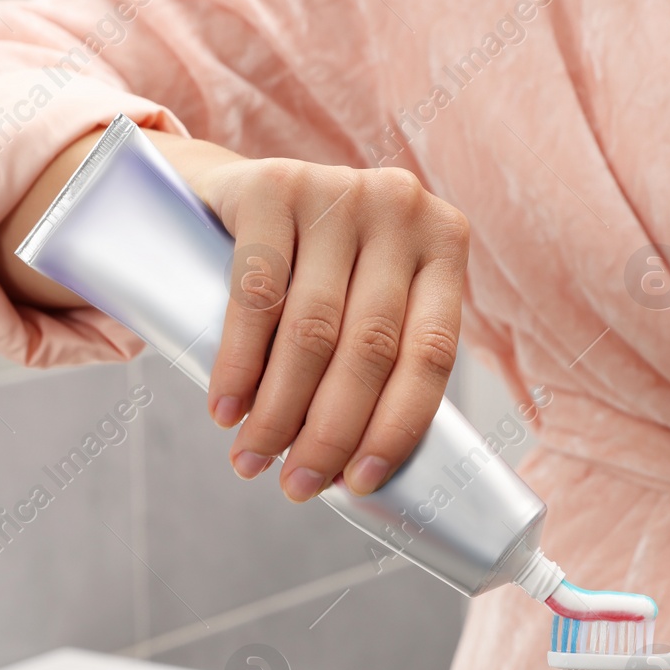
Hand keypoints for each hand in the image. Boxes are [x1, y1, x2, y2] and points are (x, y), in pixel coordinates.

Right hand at [181, 150, 467, 500]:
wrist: (238, 192)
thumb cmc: (315, 268)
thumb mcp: (367, 296)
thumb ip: (383, 356)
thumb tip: (359, 469)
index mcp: (444, 244)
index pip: (431, 353)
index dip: (395, 427)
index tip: (359, 484)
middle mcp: (401, 208)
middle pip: (370, 347)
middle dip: (330, 432)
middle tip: (296, 486)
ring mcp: (338, 189)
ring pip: (312, 329)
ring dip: (278, 410)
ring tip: (252, 459)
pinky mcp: (274, 184)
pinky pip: (256, 294)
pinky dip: (238, 364)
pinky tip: (226, 410)